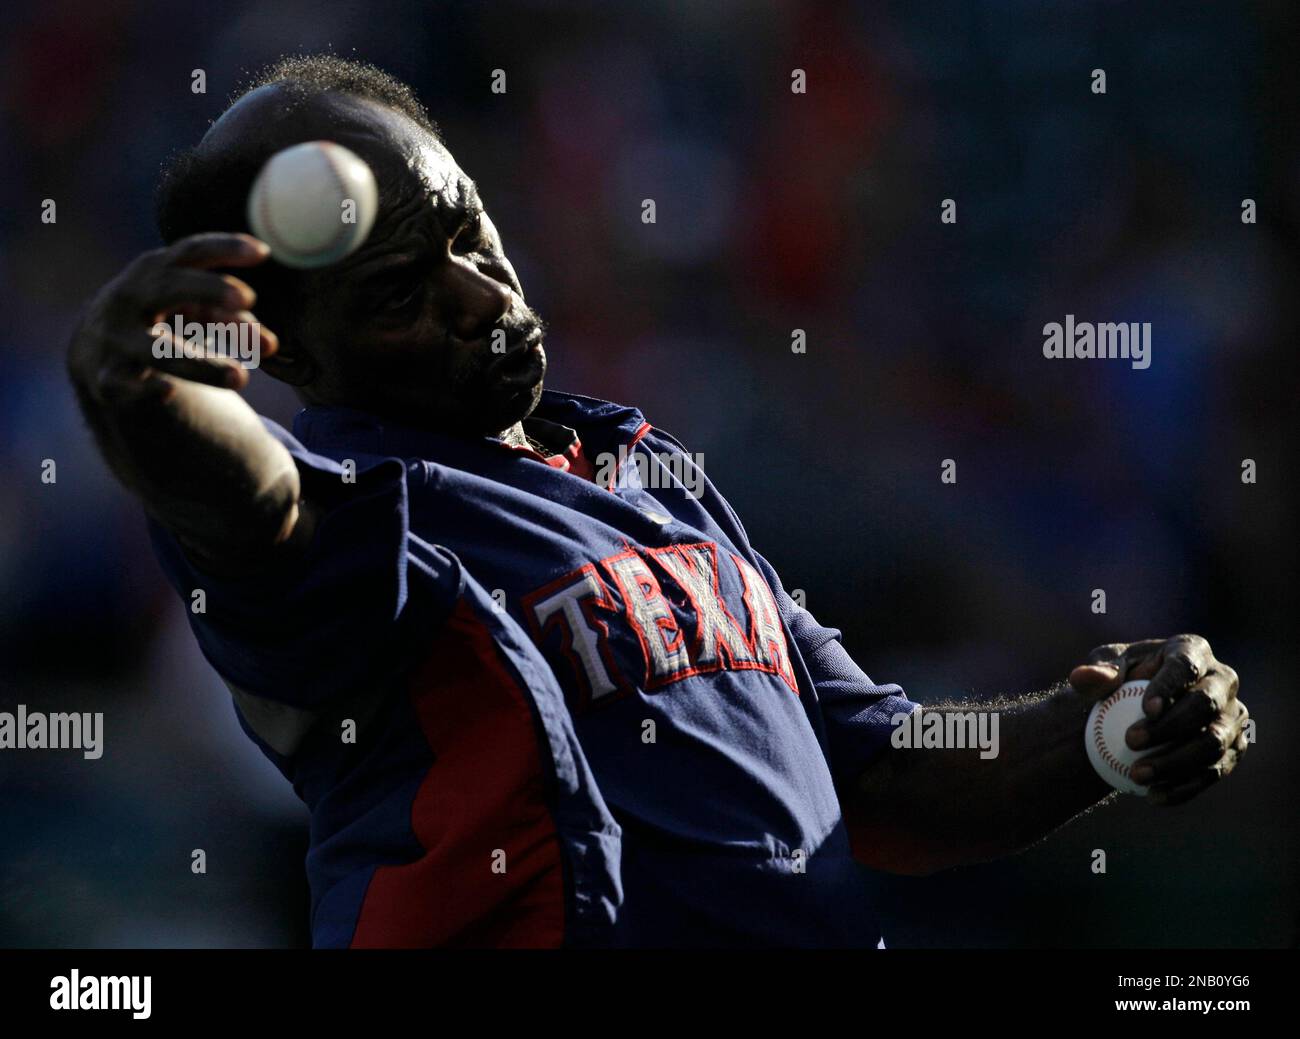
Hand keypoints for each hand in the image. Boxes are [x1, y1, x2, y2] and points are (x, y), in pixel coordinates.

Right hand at [67, 232, 276, 402]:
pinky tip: (168, 391)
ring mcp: (117, 339)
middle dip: (208, 289)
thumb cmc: (164, 317)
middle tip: (248, 298)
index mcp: (156, 272)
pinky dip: (144, 390)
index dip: (224, 248)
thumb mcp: (194, 307)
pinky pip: (125, 386)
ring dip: (200, 363)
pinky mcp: (109, 379)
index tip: (262, 252)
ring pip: (157, 349)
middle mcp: (132, 299)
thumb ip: (234, 319)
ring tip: (241, 377)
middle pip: (168, 286)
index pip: (191, 253)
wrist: (94, 346)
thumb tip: (270, 345)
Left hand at [1068, 635, 1247, 804]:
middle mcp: (1222, 681)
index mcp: (1193, 651)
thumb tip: (1083, 678)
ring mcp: (1231, 717)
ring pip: (1213, 743)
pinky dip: (1184, 787)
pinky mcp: (1232, 749)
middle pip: (1205, 705)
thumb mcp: (1105, 668)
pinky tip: (1153, 796)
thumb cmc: (1121, 680)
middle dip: (1170, 727)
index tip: (1146, 710)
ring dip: (1176, 763)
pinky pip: (1213, 772)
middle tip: (1130, 742)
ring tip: (1137, 775)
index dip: (1168, 687)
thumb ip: (1096, 672)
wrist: (1136, 709)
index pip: (1185, 666)